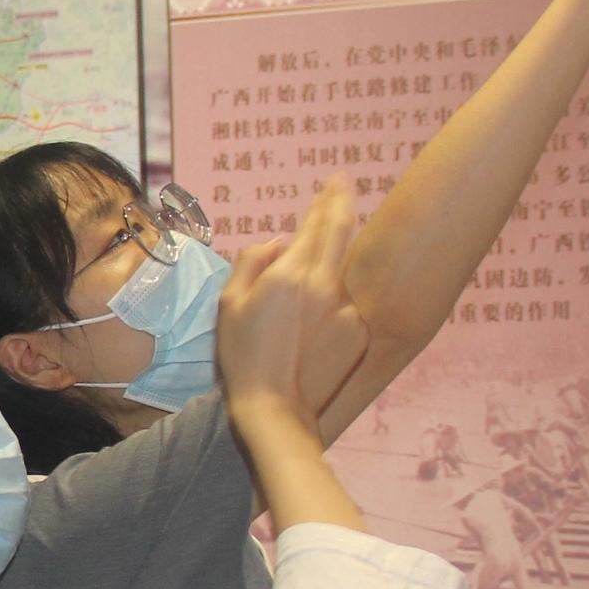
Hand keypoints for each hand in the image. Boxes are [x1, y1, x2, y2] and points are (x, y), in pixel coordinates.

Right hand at [218, 179, 369, 420]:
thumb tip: (281, 241)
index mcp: (291, 273)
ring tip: (295, 319)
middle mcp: (326, 285)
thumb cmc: (244, 356)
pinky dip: (331, 312)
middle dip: (340, 206)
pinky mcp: (359, 333)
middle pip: (341, 234)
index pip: (318, 223)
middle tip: (341, 186)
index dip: (328, 198)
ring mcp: (347, 309)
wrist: (276, 409)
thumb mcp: (229, 304)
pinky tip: (310, 338)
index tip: (335, 180)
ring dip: (322, 282)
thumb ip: (254, 261)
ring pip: (336, 280)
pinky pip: (344, 309)